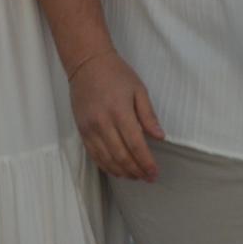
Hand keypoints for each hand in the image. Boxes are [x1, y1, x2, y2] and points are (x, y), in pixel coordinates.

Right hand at [70, 50, 164, 180]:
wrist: (87, 64)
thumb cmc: (117, 74)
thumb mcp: (138, 89)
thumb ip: (148, 115)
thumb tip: (160, 137)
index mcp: (120, 111)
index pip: (135, 144)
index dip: (146, 162)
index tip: (155, 172)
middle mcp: (103, 123)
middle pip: (121, 156)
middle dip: (136, 170)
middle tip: (148, 178)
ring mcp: (90, 129)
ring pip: (107, 160)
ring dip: (123, 172)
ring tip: (136, 177)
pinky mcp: (82, 132)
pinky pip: (94, 156)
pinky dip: (107, 167)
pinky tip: (117, 171)